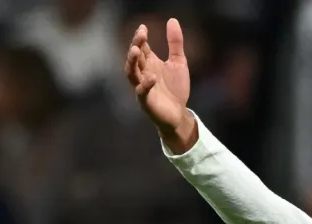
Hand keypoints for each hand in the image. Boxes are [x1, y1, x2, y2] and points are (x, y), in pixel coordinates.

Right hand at [125, 18, 194, 149]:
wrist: (179, 114)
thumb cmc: (176, 89)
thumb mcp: (179, 63)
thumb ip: (175, 43)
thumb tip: (172, 20)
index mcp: (149, 64)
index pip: (141, 48)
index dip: (141, 38)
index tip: (143, 28)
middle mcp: (143, 74)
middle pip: (134, 58)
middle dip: (136, 46)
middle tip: (140, 35)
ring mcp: (142, 88)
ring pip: (131, 73)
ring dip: (132, 62)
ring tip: (136, 50)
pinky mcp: (146, 102)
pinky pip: (142, 92)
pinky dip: (145, 85)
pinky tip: (152, 77)